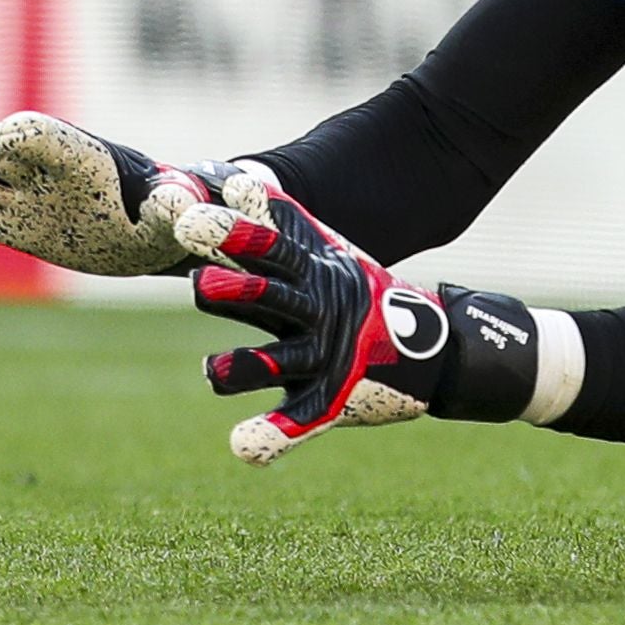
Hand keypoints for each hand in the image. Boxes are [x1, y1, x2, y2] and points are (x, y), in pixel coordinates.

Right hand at [0, 111, 268, 275]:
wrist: (144, 233)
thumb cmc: (164, 214)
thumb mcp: (176, 213)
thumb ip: (176, 207)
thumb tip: (183, 200)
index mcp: (84, 158)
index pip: (51, 137)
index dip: (30, 134)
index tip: (6, 138)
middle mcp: (45, 171)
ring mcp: (23, 197)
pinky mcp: (11, 227)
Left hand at [177, 189, 542, 462]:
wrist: (431, 347)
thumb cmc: (358, 294)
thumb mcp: (324, 254)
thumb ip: (276, 223)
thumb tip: (231, 177)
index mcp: (313, 274)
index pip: (272, 248)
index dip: (235, 236)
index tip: (192, 221)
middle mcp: (319, 313)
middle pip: (275, 298)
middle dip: (239, 291)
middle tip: (198, 283)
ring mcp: (327, 359)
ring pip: (284, 362)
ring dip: (249, 365)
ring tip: (212, 371)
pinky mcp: (331, 403)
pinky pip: (300, 421)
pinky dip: (273, 436)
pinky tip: (240, 447)